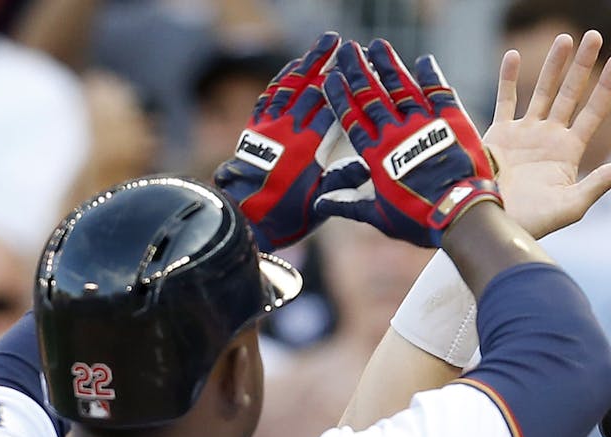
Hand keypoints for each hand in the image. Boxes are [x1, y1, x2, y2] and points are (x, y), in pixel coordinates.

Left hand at [213, 31, 348, 250]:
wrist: (246, 218)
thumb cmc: (287, 215)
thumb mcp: (320, 202)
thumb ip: (341, 180)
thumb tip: (364, 165)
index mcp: (309, 147)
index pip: (331, 107)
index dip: (345, 86)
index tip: (358, 69)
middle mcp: (289, 129)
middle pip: (312, 88)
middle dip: (329, 63)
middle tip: (344, 45)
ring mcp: (270, 125)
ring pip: (290, 84)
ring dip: (308, 62)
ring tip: (323, 44)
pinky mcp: (255, 128)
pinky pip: (270, 95)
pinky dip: (282, 78)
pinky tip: (292, 67)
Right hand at [316, 39, 498, 246]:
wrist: (460, 214)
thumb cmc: (419, 220)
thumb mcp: (380, 216)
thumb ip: (349, 204)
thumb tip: (320, 202)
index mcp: (376, 156)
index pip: (352, 119)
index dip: (340, 97)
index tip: (330, 78)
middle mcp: (396, 133)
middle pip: (372, 96)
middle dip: (358, 71)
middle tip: (348, 50)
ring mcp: (424, 124)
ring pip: (401, 87)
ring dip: (388, 65)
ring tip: (377, 46)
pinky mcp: (451, 120)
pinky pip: (438, 91)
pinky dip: (430, 75)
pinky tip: (423, 61)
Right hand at [483, 30, 610, 238]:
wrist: (491, 224)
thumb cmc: (533, 222)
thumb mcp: (572, 206)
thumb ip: (600, 183)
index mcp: (569, 152)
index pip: (594, 113)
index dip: (606, 88)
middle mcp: (549, 137)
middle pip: (571, 93)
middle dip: (583, 65)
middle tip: (594, 35)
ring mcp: (524, 133)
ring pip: (542, 91)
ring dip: (554, 65)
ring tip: (565, 37)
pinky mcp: (499, 134)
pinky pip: (505, 100)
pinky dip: (508, 78)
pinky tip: (514, 55)